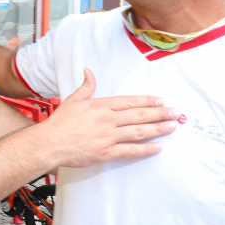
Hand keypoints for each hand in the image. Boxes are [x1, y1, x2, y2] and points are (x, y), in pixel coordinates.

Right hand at [36, 68, 178, 168]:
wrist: (49, 143)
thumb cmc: (59, 123)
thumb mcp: (72, 100)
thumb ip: (85, 86)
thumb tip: (89, 71)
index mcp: (100, 105)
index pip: (129, 101)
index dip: (147, 100)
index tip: (161, 100)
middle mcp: (107, 120)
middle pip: (139, 115)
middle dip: (160, 113)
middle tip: (175, 112)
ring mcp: (108, 137)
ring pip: (138, 132)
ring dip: (157, 129)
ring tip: (172, 126)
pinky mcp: (106, 153)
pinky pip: (130, 151)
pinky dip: (145, 149)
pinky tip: (157, 147)